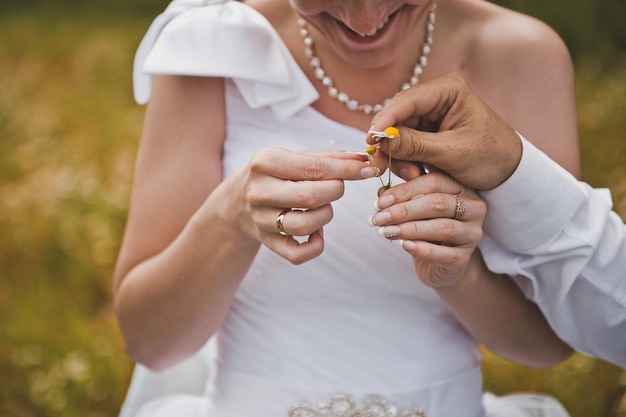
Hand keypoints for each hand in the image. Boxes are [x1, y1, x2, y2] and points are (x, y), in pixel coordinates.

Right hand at [234, 148, 376, 263]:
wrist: (236, 202)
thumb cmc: (275, 174)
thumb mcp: (292, 157)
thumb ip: (328, 158)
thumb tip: (363, 160)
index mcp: (266, 162)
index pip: (314, 168)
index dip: (348, 170)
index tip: (369, 169)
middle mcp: (259, 191)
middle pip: (311, 196)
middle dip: (336, 191)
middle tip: (337, 187)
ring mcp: (261, 220)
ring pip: (305, 225)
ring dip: (326, 215)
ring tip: (323, 206)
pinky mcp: (266, 242)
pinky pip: (298, 254)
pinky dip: (316, 245)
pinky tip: (316, 231)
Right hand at [367, 72, 521, 190]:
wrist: (509, 173)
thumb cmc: (491, 157)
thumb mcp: (453, 153)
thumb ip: (416, 145)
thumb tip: (382, 139)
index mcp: (448, 90)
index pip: (406, 100)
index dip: (385, 120)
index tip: (371, 141)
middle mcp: (436, 97)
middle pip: (397, 117)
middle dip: (390, 144)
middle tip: (381, 168)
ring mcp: (430, 115)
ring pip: (398, 134)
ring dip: (398, 157)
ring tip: (411, 176)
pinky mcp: (427, 132)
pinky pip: (405, 144)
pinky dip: (406, 161)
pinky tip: (415, 174)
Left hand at [368, 171, 485, 287]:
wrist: (438, 262)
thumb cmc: (425, 225)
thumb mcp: (415, 203)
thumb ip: (403, 189)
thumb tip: (384, 181)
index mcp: (461, 187)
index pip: (435, 181)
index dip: (405, 191)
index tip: (380, 202)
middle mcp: (473, 208)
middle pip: (438, 204)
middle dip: (404, 211)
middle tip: (378, 218)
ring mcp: (472, 234)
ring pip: (443, 228)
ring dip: (410, 229)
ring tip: (386, 231)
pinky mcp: (464, 258)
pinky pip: (444, 254)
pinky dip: (422, 250)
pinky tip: (404, 246)